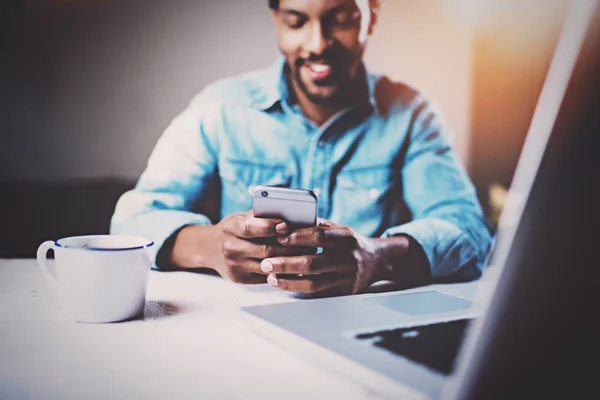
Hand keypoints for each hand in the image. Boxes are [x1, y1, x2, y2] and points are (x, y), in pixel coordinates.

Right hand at [173, 211, 314, 283]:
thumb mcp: (243, 217)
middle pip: (265, 250)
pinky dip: (283, 272)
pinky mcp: (239, 279)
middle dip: (289, 247)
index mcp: (231, 226)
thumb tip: (294, 217)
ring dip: (290, 261)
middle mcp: (229, 247)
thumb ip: (263, 217)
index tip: (287, 225)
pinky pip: (266, 276)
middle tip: (310, 243)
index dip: (270, 227)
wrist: (210, 248)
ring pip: (268, 265)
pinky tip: (296, 266)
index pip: (251, 228)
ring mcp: (233, 265)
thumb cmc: (236, 229)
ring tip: (308, 255)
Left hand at [260, 219, 408, 293]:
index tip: (278, 235)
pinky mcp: (343, 291)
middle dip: (285, 263)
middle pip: (312, 263)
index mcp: (347, 237)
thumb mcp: (338, 228)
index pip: (320, 236)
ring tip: (269, 275)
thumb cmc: (348, 242)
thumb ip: (316, 225)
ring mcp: (347, 278)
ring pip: (313, 282)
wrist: (376, 262)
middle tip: (265, 262)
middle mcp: (349, 258)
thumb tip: (286, 222)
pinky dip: (296, 287)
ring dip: (288, 279)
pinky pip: (316, 292)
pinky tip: (282, 283)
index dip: (298, 236)